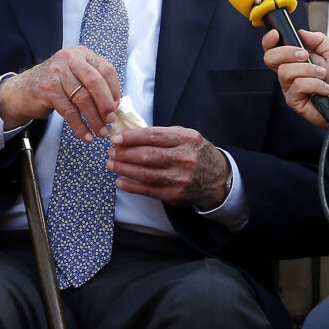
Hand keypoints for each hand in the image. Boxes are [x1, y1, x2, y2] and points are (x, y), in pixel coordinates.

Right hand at [0, 47, 120, 140]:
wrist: (22, 91)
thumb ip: (93, 82)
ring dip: (95, 119)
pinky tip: (86, 135)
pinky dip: (80, 126)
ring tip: (101, 131)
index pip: (106, 70)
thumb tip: (116, 104)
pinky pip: (70, 112)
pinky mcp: (48, 90)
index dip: (114, 90)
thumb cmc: (54, 85)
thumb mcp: (74, 75)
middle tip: (110, 120)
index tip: (117, 107)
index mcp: (80, 54)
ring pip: (83, 99)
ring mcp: (56, 73)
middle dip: (106, 105)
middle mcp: (68, 59)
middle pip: (96, 83)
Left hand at [108, 126, 230, 209]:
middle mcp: (185, 159)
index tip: (115, 138)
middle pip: (147, 156)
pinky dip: (131, 186)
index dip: (131, 138)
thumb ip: (161, 134)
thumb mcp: (185, 136)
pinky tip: (120, 180)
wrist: (218, 178)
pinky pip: (148, 190)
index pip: (154, 137)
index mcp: (187, 139)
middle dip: (124, 154)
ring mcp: (181, 179)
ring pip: (145, 174)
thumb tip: (129, 134)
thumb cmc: (195, 152)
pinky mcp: (175, 195)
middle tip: (110, 152)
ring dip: (124, 169)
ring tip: (111, 164)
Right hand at [261, 28, 328, 128]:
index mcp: (295, 60)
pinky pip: (297, 86)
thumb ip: (318, 40)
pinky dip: (315, 85)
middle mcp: (290, 73)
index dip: (269, 41)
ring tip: (323, 75)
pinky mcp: (294, 101)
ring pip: (285, 71)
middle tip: (305, 55)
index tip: (276, 34)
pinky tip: (325, 89)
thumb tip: (301, 32)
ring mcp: (290, 87)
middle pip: (270, 58)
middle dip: (287, 52)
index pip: (273, 49)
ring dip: (309, 70)